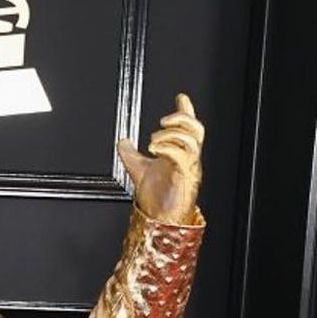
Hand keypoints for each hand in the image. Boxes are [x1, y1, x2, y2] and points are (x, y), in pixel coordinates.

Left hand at [117, 93, 203, 225]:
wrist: (158, 220)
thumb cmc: (156, 200)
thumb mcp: (138, 170)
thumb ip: (130, 155)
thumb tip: (122, 141)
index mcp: (180, 154)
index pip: (188, 127)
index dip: (186, 110)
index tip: (181, 97)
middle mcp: (188, 159)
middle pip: (196, 129)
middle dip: (181, 119)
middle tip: (162, 121)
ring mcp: (189, 168)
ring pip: (191, 140)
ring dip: (170, 135)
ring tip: (153, 140)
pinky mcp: (186, 178)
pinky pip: (183, 156)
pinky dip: (168, 148)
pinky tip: (154, 149)